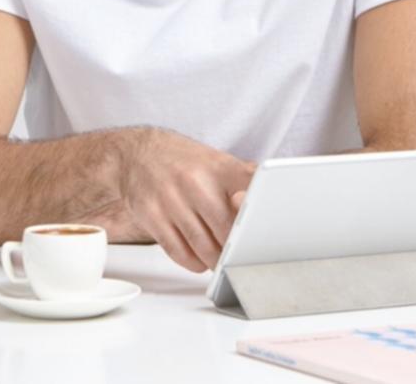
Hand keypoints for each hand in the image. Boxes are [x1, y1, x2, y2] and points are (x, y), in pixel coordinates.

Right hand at [114, 129, 254, 272]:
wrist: (138, 152)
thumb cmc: (186, 162)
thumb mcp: (218, 161)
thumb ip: (246, 179)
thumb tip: (277, 196)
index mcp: (219, 166)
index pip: (252, 188)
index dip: (262, 212)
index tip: (268, 231)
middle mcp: (195, 180)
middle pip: (227, 229)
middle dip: (237, 248)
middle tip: (244, 258)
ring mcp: (171, 198)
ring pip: (203, 246)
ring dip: (216, 261)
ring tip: (223, 262)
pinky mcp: (150, 215)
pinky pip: (178, 251)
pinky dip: (193, 262)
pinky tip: (199, 260)